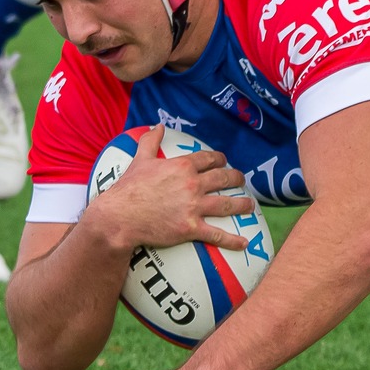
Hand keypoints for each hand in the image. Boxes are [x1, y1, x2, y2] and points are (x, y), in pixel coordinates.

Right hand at [80, 124, 254, 254]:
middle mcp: (192, 184)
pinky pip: (217, 234)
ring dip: (242, 205)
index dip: (220, 159)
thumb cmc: (128, 188)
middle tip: (241, 180)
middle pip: (223, 179)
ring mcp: (194, 207)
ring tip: (250, 205)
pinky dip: (232, 240)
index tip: (224, 162)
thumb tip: (157, 126)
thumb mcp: (139, 160)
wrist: (120, 216)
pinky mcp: (191, 228)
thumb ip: (150, 141)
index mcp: (182, 166)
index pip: (209, 159)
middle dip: (236, 179)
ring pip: (226, 205)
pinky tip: (244, 243)